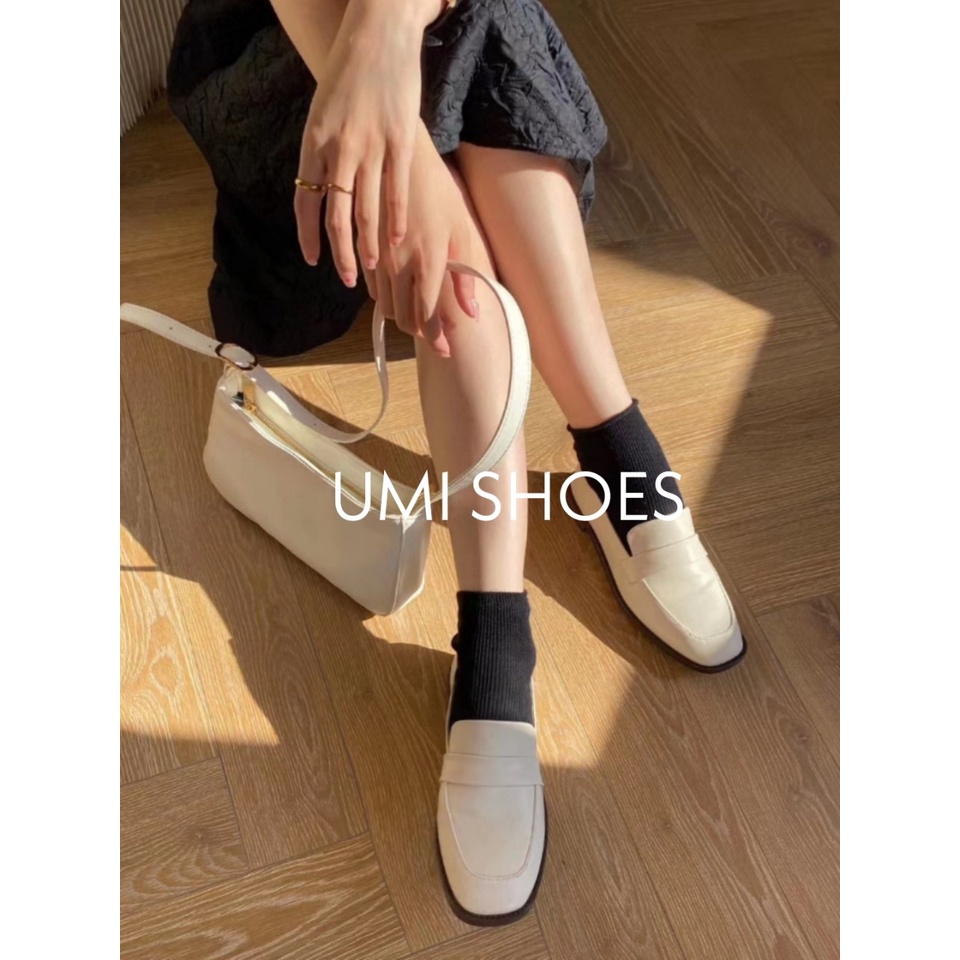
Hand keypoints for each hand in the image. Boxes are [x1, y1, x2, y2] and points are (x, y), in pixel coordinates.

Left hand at [295, 0, 443, 284]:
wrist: (376, 35)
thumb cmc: (349, 76)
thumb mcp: (323, 114)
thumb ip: (323, 152)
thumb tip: (323, 188)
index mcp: (314, 143)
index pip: (306, 202)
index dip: (308, 236)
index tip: (314, 261)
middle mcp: (339, 149)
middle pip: (337, 216)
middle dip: (340, 254)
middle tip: (345, 280)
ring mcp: (371, 147)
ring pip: (368, 211)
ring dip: (369, 245)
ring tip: (372, 267)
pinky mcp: (400, 142)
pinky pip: (397, 191)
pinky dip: (396, 220)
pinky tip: (396, 241)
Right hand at [364, 123, 478, 356]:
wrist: (400, 154)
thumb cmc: (438, 189)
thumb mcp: (461, 228)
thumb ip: (467, 275)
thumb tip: (473, 313)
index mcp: (429, 258)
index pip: (428, 314)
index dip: (437, 338)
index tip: (447, 350)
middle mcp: (400, 263)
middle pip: (404, 317)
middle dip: (419, 332)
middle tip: (435, 336)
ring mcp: (378, 256)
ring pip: (385, 305)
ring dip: (401, 317)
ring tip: (419, 316)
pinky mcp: (363, 247)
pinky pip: (372, 287)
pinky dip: (385, 297)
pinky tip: (399, 293)